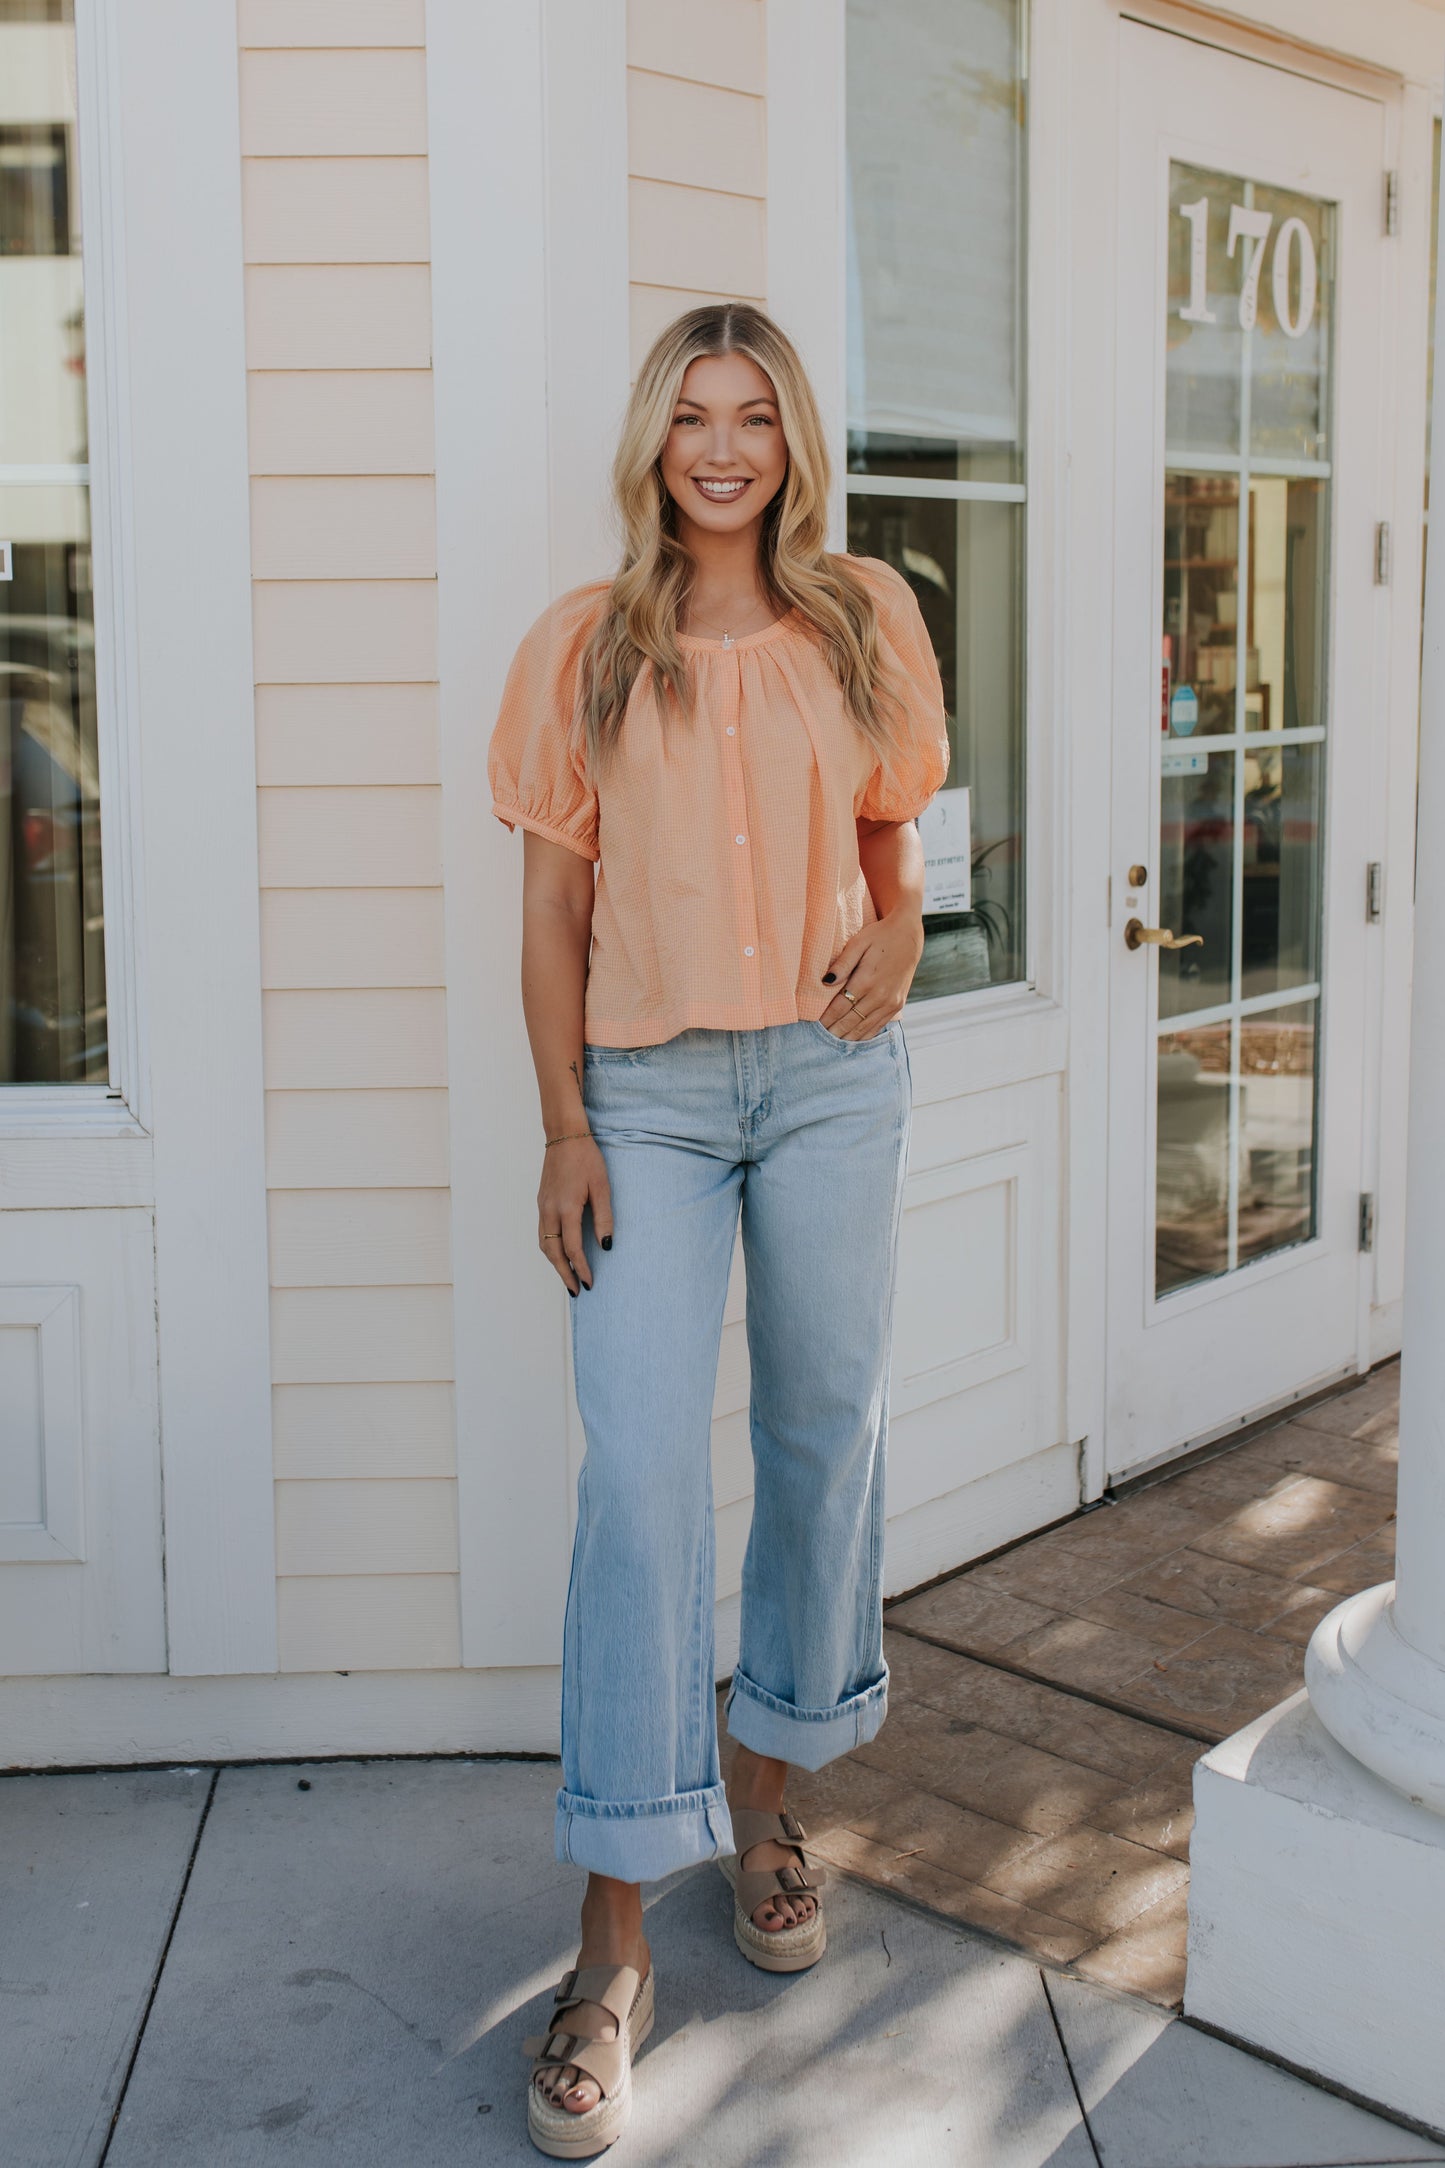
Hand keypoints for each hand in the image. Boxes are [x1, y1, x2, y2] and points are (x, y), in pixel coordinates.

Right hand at [538, 1138, 612, 1293]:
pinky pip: (542, 1233)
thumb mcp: (602, 1187)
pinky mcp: (541, 1202)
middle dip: (564, 1274)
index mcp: (566, 1208)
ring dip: (554, 1263)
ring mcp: (542, 1206)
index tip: (590, 1283)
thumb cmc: (586, 1159)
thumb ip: (604, 1218)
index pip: (572, 1249)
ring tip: (568, 1276)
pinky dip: (549, 1249)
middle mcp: (549, 1211)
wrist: (564, 1135)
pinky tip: (559, 1254)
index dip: (581, 1268)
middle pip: (552, 1252)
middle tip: (575, 1291)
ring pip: (544, 1244)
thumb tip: (606, 1245)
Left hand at [818, 908, 924, 1038]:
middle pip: (850, 1021)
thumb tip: (826, 981)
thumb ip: (842, 963)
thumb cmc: (879, 937)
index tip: (813, 1026)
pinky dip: (864, 1035)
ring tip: (831, 1043)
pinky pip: (878, 1027)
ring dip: (847, 1037)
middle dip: (833, 1032)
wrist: (908, 936)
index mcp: (866, 980)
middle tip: (818, 1041)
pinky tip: (852, 1039)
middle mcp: (880, 996)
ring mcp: (890, 1003)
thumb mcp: (858, 943)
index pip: (840, 1007)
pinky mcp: (897, 1006)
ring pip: (864, 1028)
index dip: (825, 1019)